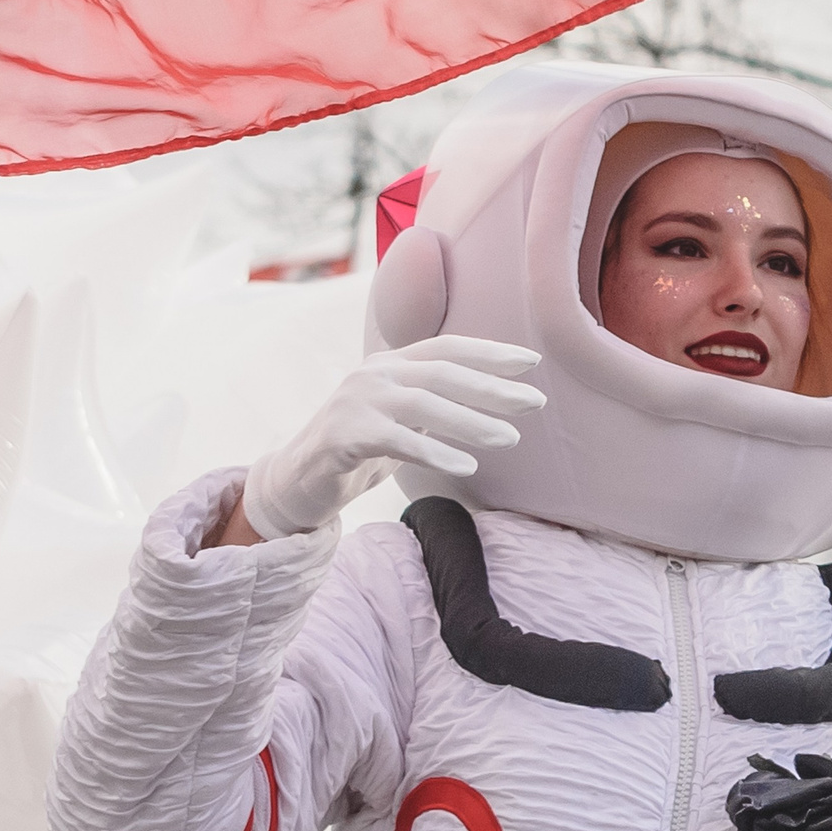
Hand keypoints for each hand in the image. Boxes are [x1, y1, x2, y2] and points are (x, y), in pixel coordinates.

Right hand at [239, 336, 545, 540]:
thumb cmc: (358, 450)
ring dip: (471, 421)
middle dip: (492, 387)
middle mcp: (373, 374)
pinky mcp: (342, 435)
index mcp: (389, 364)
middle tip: (534, 403)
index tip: (531, 363)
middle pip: (441, 373)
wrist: (297, 482)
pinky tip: (465, 465)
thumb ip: (432, 403)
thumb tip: (491, 400)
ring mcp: (355, 402)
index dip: (489, 353)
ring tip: (510, 438)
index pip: (446, 348)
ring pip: (423, 404)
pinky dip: (434, 452)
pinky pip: (396, 440)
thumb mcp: (400, 419)